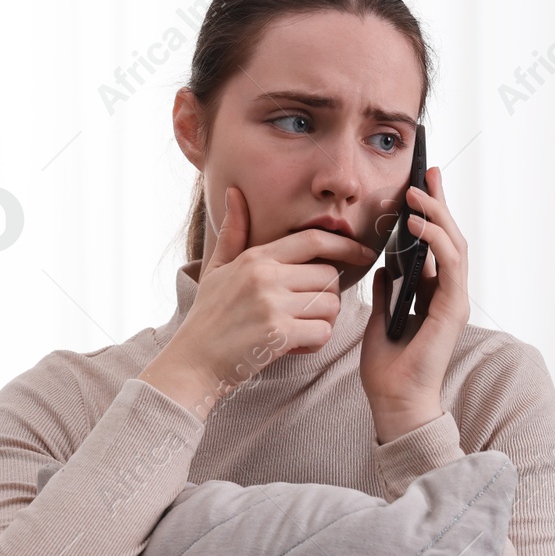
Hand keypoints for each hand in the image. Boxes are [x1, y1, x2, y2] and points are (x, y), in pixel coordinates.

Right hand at [147, 185, 377, 416]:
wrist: (191, 362)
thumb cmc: (207, 317)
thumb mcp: (216, 269)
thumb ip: (233, 233)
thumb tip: (235, 193)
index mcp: (256, 257)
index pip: (314, 239)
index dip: (345, 245)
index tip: (363, 255)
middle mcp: (266, 276)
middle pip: (329, 276)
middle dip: (327, 296)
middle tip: (306, 313)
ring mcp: (272, 304)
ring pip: (330, 305)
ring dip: (322, 322)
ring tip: (298, 331)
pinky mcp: (278, 333)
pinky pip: (322, 332)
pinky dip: (314, 343)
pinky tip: (293, 347)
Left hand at [360, 165, 472, 442]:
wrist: (394, 400)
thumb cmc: (388, 368)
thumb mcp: (380, 320)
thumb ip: (387, 293)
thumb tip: (382, 268)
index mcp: (433, 293)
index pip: (436, 244)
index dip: (430, 213)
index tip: (419, 184)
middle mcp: (449, 293)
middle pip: (450, 237)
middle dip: (439, 202)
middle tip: (428, 173)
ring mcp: (454, 300)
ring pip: (454, 245)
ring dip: (437, 215)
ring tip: (418, 193)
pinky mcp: (452, 309)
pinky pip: (449, 265)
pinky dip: (436, 241)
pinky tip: (418, 226)